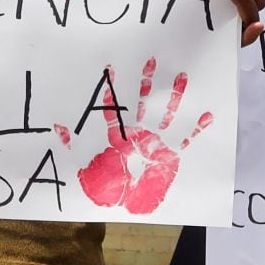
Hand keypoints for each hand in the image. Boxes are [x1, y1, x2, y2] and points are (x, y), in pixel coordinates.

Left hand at [57, 58, 211, 214]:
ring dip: (174, 96)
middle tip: (151, 59)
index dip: (112, 91)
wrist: (128, 205)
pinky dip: (197, 126)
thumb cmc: (107, 187)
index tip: (110, 68)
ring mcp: (156, 141)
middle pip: (143, 102)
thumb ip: (73, 145)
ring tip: (182, 75)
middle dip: (147, 82)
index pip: (114, 109)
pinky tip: (208, 113)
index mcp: (117, 136)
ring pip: (167, 113)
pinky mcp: (171, 154)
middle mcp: (138, 133)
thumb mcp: (84, 167)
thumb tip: (56, 126)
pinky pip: (186, 138)